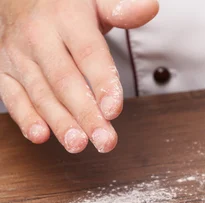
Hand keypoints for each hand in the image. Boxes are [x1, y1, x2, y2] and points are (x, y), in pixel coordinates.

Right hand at [0, 0, 157, 152]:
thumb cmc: (67, 4)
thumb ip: (121, 8)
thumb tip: (148, 8)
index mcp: (67, 18)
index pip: (88, 53)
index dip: (102, 83)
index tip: (114, 110)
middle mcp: (39, 36)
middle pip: (65, 81)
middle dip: (86, 114)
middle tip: (105, 140)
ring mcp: (18, 55)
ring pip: (41, 93)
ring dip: (60, 122)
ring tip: (78, 144)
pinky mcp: (5, 70)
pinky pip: (12, 96)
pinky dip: (25, 117)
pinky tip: (41, 135)